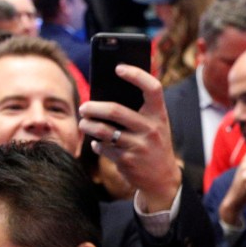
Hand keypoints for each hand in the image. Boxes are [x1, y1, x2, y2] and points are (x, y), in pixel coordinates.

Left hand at [78, 64, 180, 211]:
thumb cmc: (154, 143)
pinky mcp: (127, 161)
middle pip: (116, 111)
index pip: (153, 88)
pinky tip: (96, 142)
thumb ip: (139, 110)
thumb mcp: (155, 125)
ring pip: (104, 131)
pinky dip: (96, 144)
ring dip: (88, 126)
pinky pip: (103, 148)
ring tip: (83, 123)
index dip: (136, 75)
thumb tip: (106, 94)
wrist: (162, 178)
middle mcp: (151, 129)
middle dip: (94, 107)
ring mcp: (139, 146)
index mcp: (159, 115)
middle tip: (83, 107)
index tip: (119, 68)